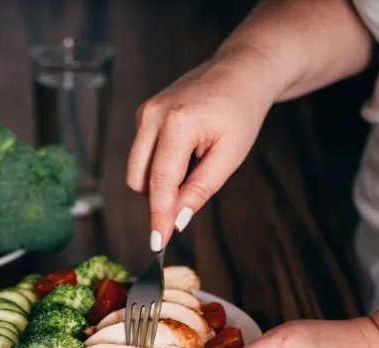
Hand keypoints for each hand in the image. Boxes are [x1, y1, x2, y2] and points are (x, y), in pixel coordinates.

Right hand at [126, 47, 276, 250]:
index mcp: (178, 123)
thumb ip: (200, 189)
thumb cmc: (241, 110)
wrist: (240, 70)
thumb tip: (176, 220)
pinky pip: (142, 154)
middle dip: (158, 200)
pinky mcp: (143, 114)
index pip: (160, 182)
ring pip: (137, 169)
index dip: (158, 217)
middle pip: (138, 180)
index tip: (157, 245)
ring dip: (160, 183)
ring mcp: (144, 112)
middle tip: (187, 206)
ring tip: (196, 166)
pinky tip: (187, 154)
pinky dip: (160, 166)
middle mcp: (152, 115)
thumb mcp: (230, 156)